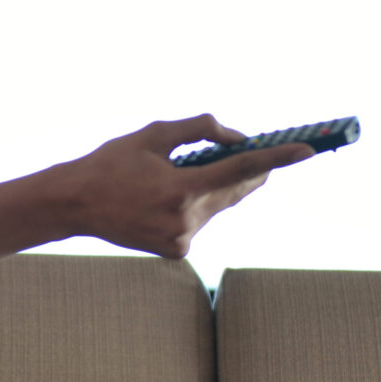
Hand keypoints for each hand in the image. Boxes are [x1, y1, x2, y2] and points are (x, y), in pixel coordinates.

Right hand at [58, 116, 311, 258]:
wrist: (74, 205)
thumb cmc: (111, 164)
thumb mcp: (153, 135)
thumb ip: (199, 129)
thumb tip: (238, 137)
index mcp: (181, 189)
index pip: (241, 169)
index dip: (277, 158)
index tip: (307, 150)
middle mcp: (186, 220)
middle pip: (235, 190)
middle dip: (252, 171)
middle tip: (273, 152)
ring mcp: (181, 240)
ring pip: (216, 206)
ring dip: (217, 187)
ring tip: (197, 169)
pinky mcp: (176, 252)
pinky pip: (199, 221)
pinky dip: (196, 204)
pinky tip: (169, 195)